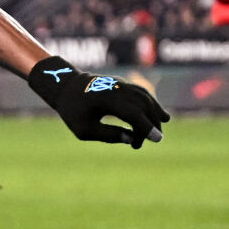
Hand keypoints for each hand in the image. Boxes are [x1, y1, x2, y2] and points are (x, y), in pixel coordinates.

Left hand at [28, 57, 169, 147]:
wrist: (66, 87)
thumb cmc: (73, 111)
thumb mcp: (85, 129)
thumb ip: (108, 135)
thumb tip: (131, 139)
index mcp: (106, 99)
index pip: (132, 112)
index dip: (146, 126)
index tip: (156, 139)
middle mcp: (117, 88)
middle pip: (143, 106)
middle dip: (150, 125)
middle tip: (144, 144)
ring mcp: (121, 84)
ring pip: (145, 98)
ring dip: (154, 115)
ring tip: (156, 133)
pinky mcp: (124, 84)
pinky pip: (143, 94)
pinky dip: (153, 105)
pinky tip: (162, 116)